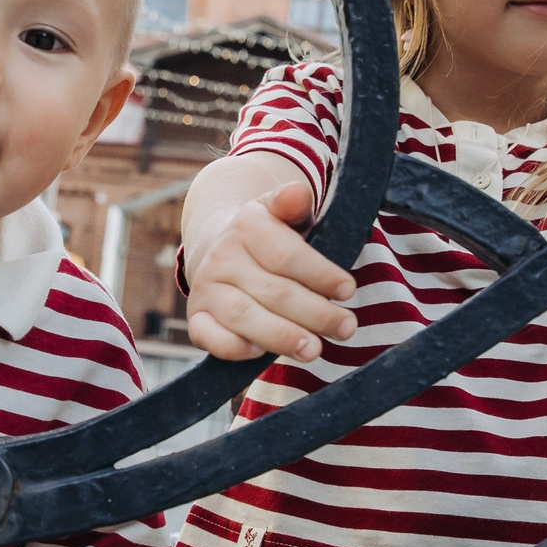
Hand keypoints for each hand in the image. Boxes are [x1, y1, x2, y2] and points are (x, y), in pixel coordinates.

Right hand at [185, 180, 357, 361]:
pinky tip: (260, 353)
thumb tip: (298, 193)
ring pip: (244, 316)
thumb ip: (293, 204)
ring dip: (281, 337)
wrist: (221, 247)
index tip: (349, 290)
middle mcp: (222, 257)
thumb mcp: (285, 213)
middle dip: (315, 314)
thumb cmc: (271, 237)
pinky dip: (233, 348)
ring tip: (314, 350)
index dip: (320, 275)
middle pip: (273, 291)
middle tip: (347, 328)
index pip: (287, 256)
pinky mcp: (197, 318)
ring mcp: (207, 288)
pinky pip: (210, 337)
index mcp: (247, 226)